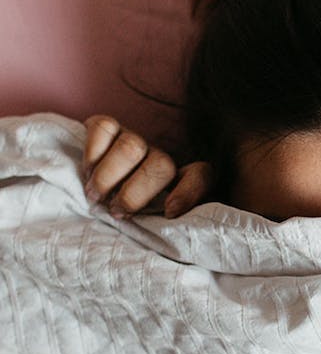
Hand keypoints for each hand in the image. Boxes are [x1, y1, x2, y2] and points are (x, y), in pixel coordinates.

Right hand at [82, 115, 212, 218]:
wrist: (93, 190)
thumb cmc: (130, 214)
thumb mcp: (151, 223)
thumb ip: (165, 225)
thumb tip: (168, 223)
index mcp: (179, 180)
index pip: (200, 176)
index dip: (188, 192)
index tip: (169, 212)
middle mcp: (159, 157)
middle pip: (160, 165)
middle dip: (134, 193)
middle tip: (115, 212)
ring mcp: (135, 140)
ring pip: (131, 147)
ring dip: (108, 176)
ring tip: (95, 196)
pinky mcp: (110, 128)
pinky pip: (104, 128)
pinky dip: (92, 153)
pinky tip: (86, 172)